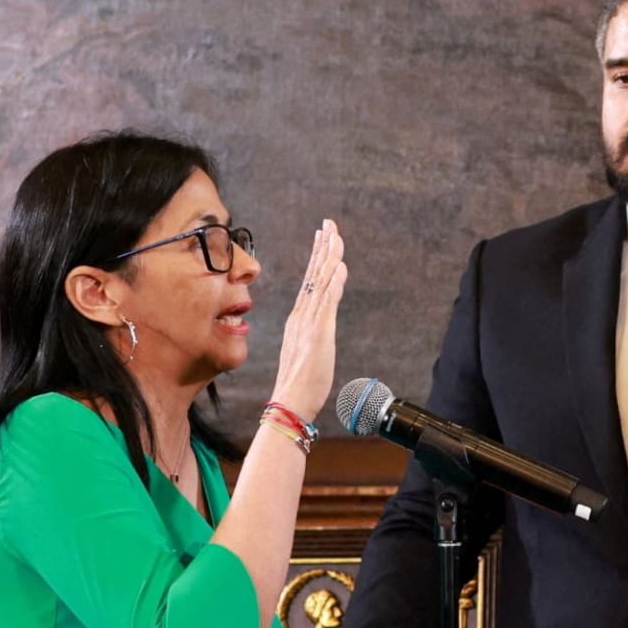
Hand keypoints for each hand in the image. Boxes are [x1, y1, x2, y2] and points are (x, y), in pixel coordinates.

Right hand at [268, 220, 346, 420]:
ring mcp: (309, 323)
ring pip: (319, 283)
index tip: (324, 237)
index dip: (318, 257)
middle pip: (313, 275)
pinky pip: (327, 303)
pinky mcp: (318, 334)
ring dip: (328, 258)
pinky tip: (339, 267)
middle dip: (323, 247)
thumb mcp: (308, 351)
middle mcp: (302, 316)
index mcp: (300, 319)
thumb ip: (313, 333)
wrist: (289, 403)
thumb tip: (318, 322)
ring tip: (335, 235)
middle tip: (329, 223)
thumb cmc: (300, 383)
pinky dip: (333, 283)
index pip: (310, 281)